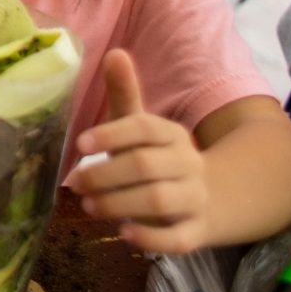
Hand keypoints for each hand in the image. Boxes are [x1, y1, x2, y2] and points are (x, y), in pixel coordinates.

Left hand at [67, 49, 210, 253]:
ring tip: (89, 206)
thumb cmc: (158, 158)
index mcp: (171, 134)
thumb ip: (125, 94)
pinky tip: (124, 233)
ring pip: (160, 201)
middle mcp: (187, 163)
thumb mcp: (141, 126)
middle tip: (75, 183)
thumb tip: (114, 52)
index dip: (112, 134)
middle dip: (105, 175)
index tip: (79, 142)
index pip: (144, 127)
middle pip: (146, 166)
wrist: (215, 198)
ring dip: (118, 204)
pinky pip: (179, 239)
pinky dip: (151, 238)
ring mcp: (195, 199)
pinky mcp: (196, 232)